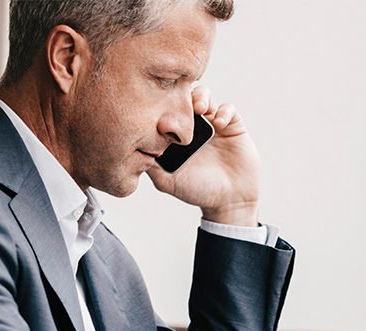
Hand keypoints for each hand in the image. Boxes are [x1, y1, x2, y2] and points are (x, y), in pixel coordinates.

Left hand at [146, 86, 261, 226]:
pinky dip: (223, 112)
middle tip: (180, 103)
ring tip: (199, 109)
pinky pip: (228, 109)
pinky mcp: (233, 126)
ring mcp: (213, 124)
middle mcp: (193, 126)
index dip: (162, 103)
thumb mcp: (168, 182)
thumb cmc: (198, 191)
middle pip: (183, 96)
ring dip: (201, 97)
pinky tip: (218, 124)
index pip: (166, 110)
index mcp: (176, 135)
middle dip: (181, 94)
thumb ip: (151, 167)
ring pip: (204, 96)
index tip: (158, 106)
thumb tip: (132, 152)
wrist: (228, 201)